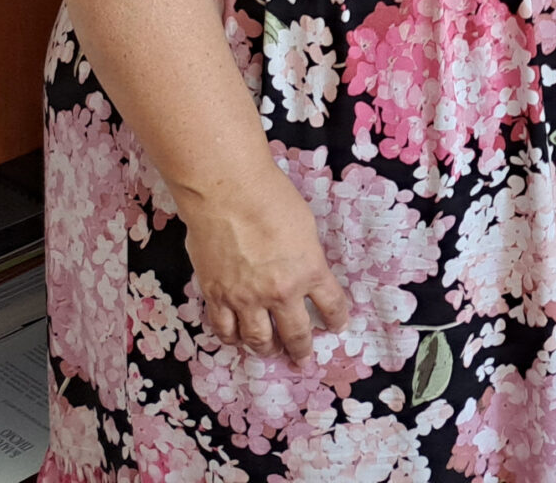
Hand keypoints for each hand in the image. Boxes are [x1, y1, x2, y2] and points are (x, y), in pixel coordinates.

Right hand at [179, 166, 350, 361]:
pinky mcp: (217, 296)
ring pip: (258, 339)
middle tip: (303, 360)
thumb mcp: (305, 227)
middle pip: (295, 333)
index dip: (336, 319)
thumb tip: (301, 268)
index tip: (338, 327)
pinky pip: (225, 329)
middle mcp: (280, 292)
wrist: (227, 194)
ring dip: (267, 349)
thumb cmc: (271, 199)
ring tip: (271, 353)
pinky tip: (237, 340)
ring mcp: (246, 298)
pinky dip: (232, 339)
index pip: (331, 305)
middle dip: (302, 349)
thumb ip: (305, 255)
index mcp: (310, 271)